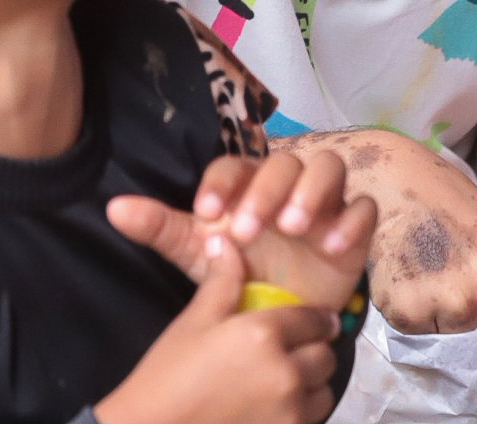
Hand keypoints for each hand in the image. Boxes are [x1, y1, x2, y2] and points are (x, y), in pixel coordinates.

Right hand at [95, 239, 340, 423]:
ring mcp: (289, 413)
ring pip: (323, 392)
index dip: (314, 318)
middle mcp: (285, 374)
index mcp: (263, 335)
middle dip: (313, 351)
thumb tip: (225, 242)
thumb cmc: (166, 379)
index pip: (313, 319)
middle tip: (294, 351)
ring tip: (286, 382)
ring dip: (311, 385)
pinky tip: (277, 407)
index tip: (313, 321)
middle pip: (325, 356)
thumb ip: (220, 283)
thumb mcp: (193, 324)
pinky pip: (311, 419)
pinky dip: (301, 412)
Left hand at [108, 149, 374, 311]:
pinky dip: (351, 222)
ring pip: (329, 168)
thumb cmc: (239, 273)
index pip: (235, 165)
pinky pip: (363, 208)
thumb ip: (161, 229)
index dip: (222, 182)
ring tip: (293, 227)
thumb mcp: (199, 255)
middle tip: (247, 231)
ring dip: (311, 192)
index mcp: (247, 185)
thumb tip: (112, 209)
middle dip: (266, 191)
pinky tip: (333, 247)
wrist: (284, 314)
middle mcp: (287, 183)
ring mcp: (324, 202)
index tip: (205, 211)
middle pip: (284, 162)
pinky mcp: (354, 226)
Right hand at [317, 132, 476, 334]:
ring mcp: (456, 300)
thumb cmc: (456, 212)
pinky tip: (415, 286)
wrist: (394, 183)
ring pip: (466, 352)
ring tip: (438, 288)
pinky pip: (427, 343)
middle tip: (472, 315)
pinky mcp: (412, 312)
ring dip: (454, 333)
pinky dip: (421, 324)